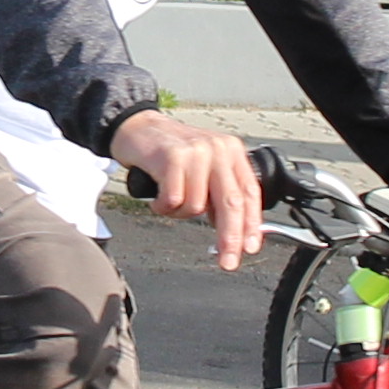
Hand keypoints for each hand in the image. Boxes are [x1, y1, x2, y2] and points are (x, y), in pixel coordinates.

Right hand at [113, 110, 266, 273]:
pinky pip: (174, 199)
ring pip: (196, 206)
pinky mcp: (173, 156)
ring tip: (168, 200)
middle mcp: (218, 149)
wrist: (137, 127)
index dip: (252, 224)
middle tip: (228, 261)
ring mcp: (197, 152)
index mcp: (231, 152)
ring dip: (179, 213)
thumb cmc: (168, 151)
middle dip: (230, 238)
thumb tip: (233, 229)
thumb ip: (219, 191)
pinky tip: (157, 197)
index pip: (249, 192)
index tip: (250, 247)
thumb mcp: (204, 166)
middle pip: (231, 203)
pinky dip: (163, 206)